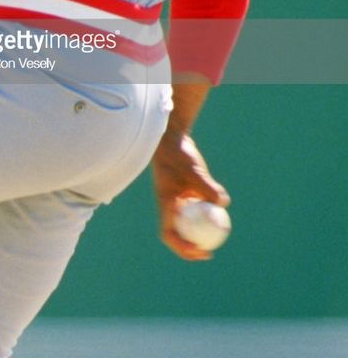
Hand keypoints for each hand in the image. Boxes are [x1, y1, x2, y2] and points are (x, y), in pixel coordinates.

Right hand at [151, 131, 229, 260]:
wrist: (173, 138)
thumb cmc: (178, 154)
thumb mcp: (192, 171)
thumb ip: (206, 187)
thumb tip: (223, 203)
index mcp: (166, 204)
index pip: (168, 234)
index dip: (181, 247)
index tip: (198, 250)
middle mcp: (171, 205)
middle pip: (179, 233)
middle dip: (192, 247)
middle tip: (210, 252)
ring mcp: (179, 198)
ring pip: (190, 221)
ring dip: (203, 228)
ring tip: (221, 230)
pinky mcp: (188, 190)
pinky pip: (199, 206)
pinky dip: (208, 209)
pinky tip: (221, 202)